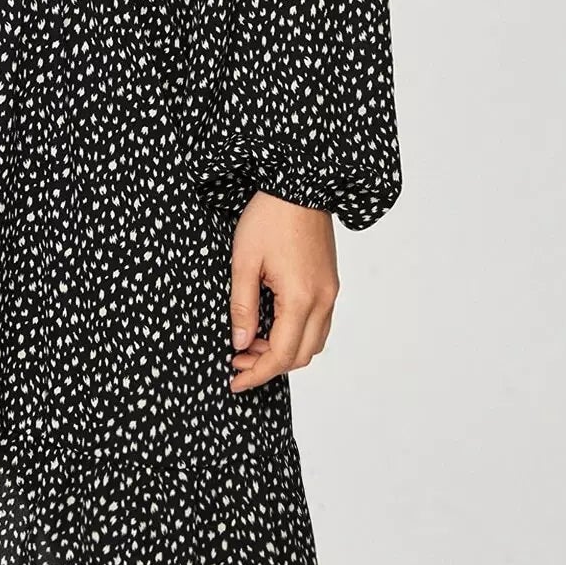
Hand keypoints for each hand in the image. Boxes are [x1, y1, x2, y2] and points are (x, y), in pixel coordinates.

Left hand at [228, 191, 338, 392]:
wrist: (300, 184)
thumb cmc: (269, 216)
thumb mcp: (243, 262)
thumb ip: (242, 307)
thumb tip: (241, 344)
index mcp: (302, 298)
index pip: (282, 355)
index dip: (257, 374)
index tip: (234, 380)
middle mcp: (323, 300)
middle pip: (302, 355)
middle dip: (269, 365)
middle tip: (237, 360)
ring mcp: (330, 292)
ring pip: (313, 341)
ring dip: (284, 351)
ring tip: (250, 343)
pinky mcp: (330, 283)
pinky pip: (317, 323)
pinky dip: (295, 333)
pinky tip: (270, 325)